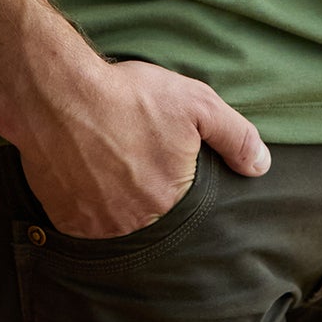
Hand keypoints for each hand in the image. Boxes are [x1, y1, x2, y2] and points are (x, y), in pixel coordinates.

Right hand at [0, 56, 270, 238]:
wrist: (59, 94)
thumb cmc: (130, 95)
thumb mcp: (196, 103)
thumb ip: (235, 136)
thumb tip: (262, 166)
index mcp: (170, 201)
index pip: (183, 202)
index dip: (172, 173)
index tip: (158, 151)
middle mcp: (135, 225)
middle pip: (149, 212)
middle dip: (144, 186)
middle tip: (131, 151)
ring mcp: (96, 227)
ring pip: (116, 219)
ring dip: (116, 197)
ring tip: (108, 159)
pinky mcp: (64, 220)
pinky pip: (83, 220)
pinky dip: (86, 201)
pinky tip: (84, 170)